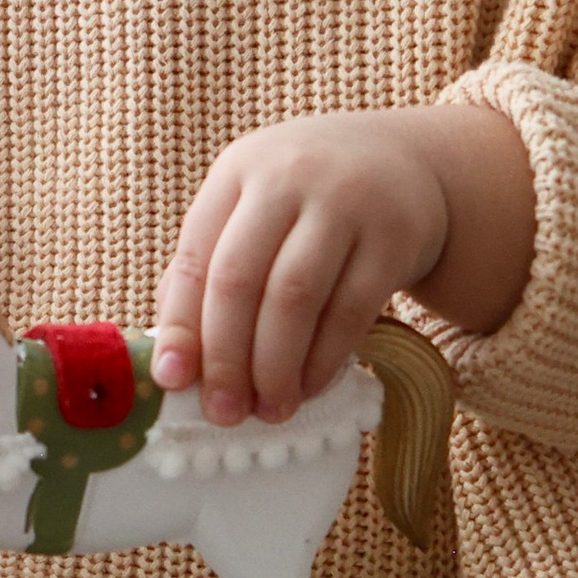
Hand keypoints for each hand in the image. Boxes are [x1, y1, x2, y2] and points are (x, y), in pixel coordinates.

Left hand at [150, 104, 534, 423]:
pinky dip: (324, 358)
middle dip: (227, 358)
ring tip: (271, 409)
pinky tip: (310, 386)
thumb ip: (210, 269)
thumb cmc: (309, 203)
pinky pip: (350, 310)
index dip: (181, 326)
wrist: (405, 164)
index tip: (172, 382)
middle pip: (240, 280)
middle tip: (224, 413)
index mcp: (237, 171)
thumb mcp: (254, 209)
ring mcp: (344, 203)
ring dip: (276, 367)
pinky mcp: (394, 236)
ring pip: (294, 299)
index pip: (195, 257)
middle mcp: (287, 179)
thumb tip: (173, 358)